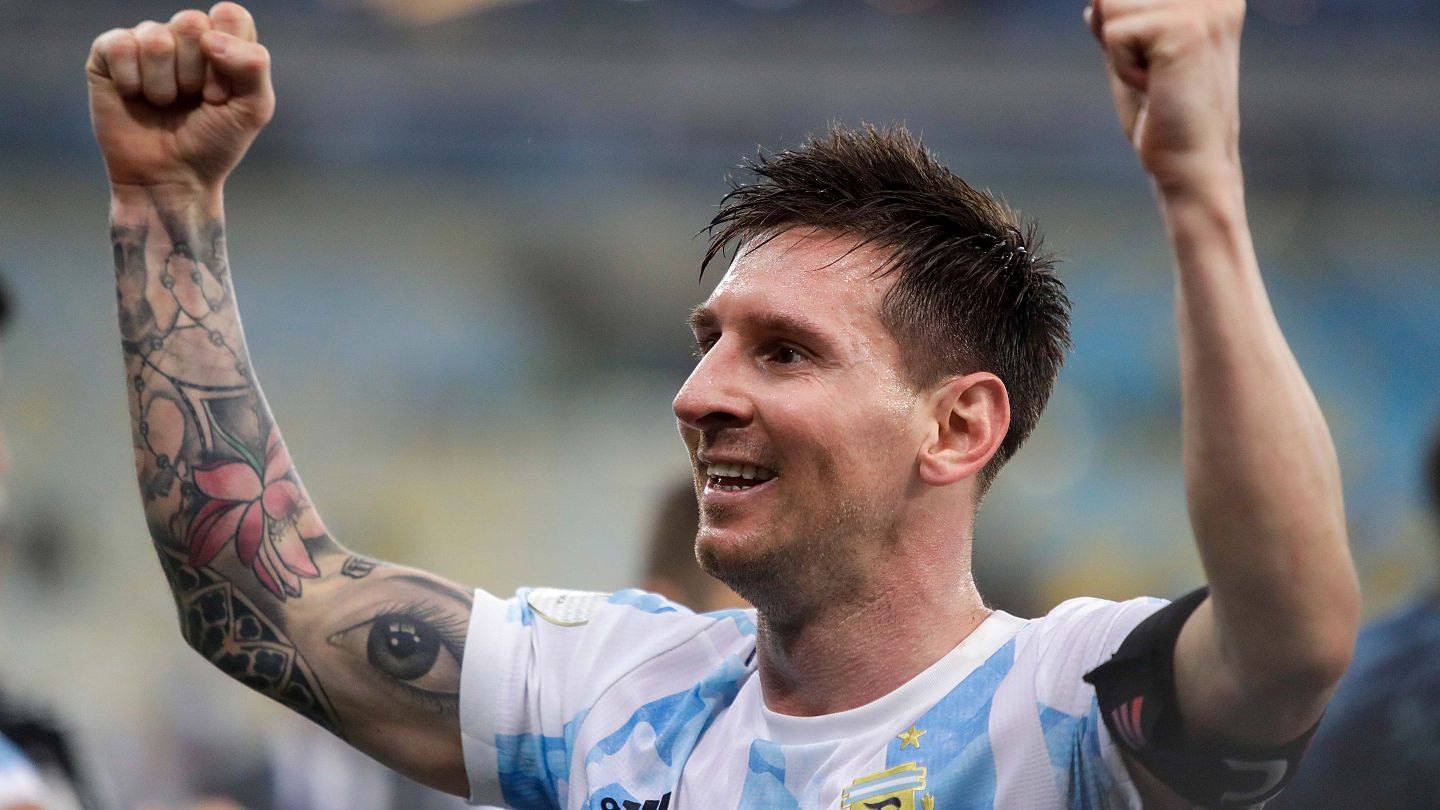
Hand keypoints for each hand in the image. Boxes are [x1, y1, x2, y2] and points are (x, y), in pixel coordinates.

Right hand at [87, 2, 272, 190]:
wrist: (172, 178)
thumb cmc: (214, 143)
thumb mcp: (252, 109)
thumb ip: (253, 65)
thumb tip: (209, 38)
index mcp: (223, 42)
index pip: (229, 15)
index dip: (230, 57)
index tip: (223, 94)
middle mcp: (184, 37)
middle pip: (191, 22)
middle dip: (195, 73)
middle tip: (194, 101)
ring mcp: (146, 43)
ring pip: (155, 37)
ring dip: (164, 84)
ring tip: (165, 104)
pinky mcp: (110, 55)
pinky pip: (120, 45)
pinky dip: (132, 80)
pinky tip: (135, 97)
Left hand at [1084, 0, 1245, 186]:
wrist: (1192, 165)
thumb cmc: (1163, 115)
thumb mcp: (1132, 55)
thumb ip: (1117, 19)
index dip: (1121, 28)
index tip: (1156, 63)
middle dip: (1117, 36)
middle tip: (1154, 75)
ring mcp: (1204, 6)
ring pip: (1109, 5)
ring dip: (1119, 53)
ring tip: (1157, 80)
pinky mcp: (1185, 28)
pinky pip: (1113, 32)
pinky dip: (1122, 68)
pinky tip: (1156, 87)